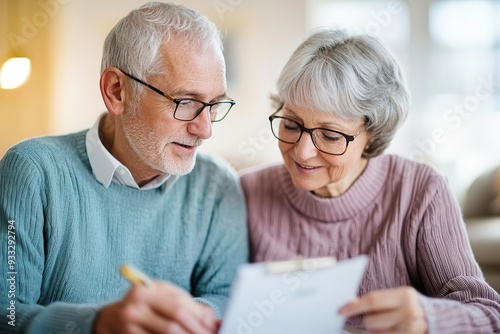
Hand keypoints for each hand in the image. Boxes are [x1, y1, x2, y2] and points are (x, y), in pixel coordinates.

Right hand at [94, 280, 216, 333]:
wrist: (110, 318)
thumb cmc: (145, 305)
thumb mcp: (163, 297)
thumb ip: (187, 305)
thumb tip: (212, 322)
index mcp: (146, 290)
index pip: (179, 306)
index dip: (198, 320)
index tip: (212, 329)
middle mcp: (134, 307)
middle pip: (171, 325)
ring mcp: (127, 326)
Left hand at [339, 287, 426, 333]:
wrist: (435, 319)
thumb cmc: (409, 305)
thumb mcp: (397, 296)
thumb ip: (376, 299)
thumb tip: (350, 303)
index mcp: (404, 295)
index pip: (372, 301)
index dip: (354, 306)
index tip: (341, 310)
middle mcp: (408, 313)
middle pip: (371, 320)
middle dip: (367, 320)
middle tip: (376, 316)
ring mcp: (409, 330)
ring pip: (375, 333)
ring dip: (375, 330)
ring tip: (388, 324)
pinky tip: (390, 330)